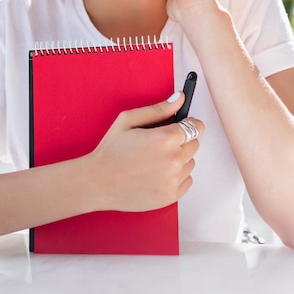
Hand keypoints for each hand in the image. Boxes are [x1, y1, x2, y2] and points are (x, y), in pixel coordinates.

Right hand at [86, 93, 203, 211]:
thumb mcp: (129, 121)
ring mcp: (174, 179)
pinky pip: (186, 181)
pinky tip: (156, 174)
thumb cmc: (111, 152)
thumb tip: (179, 98)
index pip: (195, 127)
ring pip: (190, 163)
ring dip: (178, 160)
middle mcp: (174, 159)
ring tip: (154, 161)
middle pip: (194, 144)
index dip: (186, 125)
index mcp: (166, 138)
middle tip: (157, 146)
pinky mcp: (171, 195)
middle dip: (180, 142)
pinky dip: (175, 177)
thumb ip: (159, 109)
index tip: (179, 128)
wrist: (98, 182)